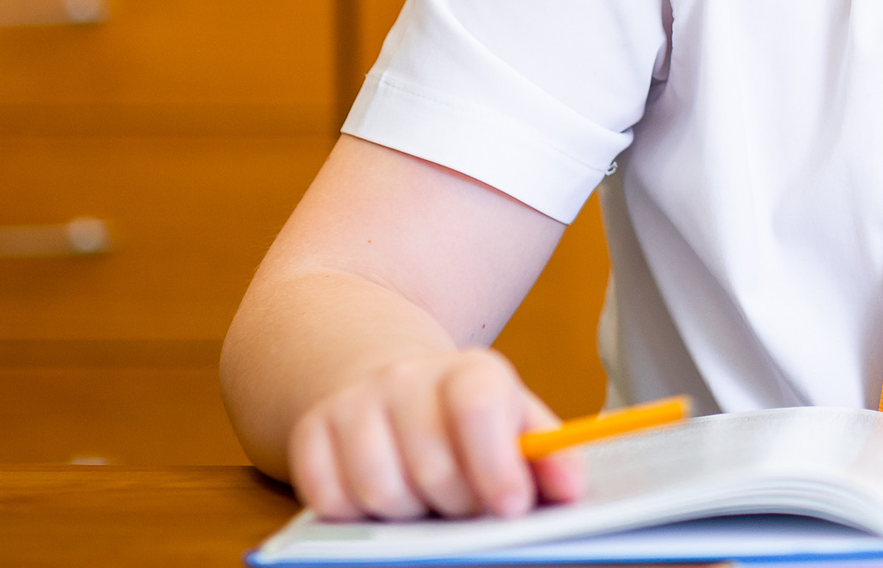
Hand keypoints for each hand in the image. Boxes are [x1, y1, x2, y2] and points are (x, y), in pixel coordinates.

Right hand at [286, 347, 582, 520]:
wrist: (389, 380)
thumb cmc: (465, 417)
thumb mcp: (515, 421)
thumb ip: (547, 454)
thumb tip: (572, 488)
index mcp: (470, 371)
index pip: (479, 406)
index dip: (497, 464)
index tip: (511, 507)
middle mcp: (407, 378)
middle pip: (433, 467)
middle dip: (457, 503)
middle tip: (465, 501)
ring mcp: (354, 402)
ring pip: (379, 491)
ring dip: (407, 512)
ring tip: (423, 496)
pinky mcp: (310, 431)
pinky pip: (328, 498)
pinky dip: (354, 512)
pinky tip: (377, 492)